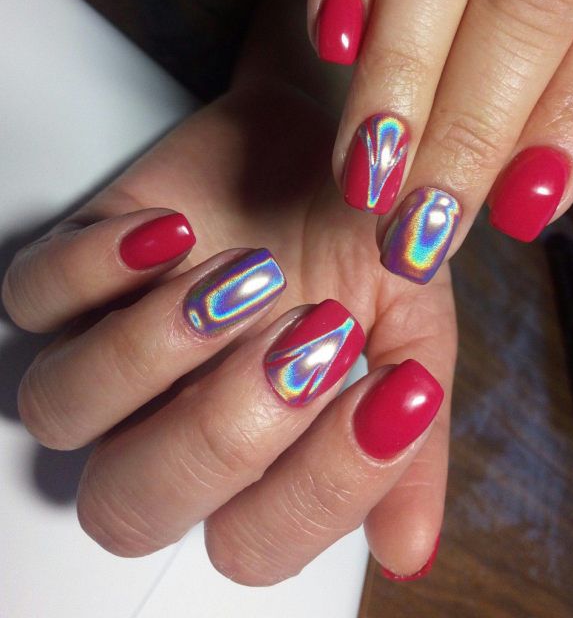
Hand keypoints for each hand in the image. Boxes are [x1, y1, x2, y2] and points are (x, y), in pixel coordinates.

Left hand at [2, 80, 455, 583]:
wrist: (334, 141)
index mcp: (254, 454)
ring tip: (248, 275)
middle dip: (222, 434)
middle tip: (308, 337)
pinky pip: (31, 294)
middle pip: (128, 506)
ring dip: (150, 352)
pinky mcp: (81, 262)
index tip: (386, 390)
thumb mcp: (413, 330)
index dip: (319, 488)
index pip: (250, 545)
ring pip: (60, 409)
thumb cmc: (369, 241)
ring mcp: (117, 342)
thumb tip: (410, 552)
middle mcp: (169, 417)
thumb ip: (411, 443)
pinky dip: (89, 269)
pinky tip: (173, 231)